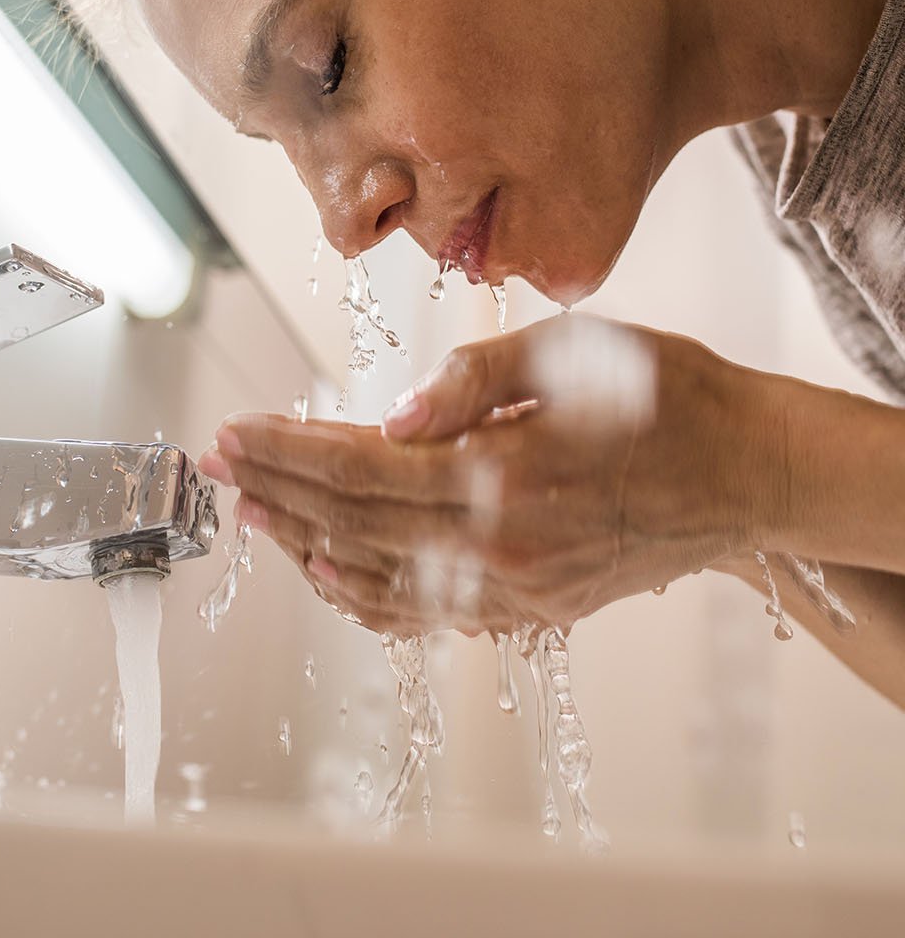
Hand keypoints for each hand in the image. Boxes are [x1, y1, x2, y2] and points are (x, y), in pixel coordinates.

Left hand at [199, 315, 777, 634]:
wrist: (749, 474)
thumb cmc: (669, 398)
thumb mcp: (576, 351)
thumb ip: (473, 380)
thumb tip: (390, 417)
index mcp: (506, 473)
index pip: (360, 467)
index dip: (287, 449)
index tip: (234, 429)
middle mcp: (502, 548)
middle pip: (354, 525)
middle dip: (276, 490)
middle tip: (218, 463)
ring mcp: (516, 590)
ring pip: (380, 579)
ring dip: (305, 544)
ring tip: (253, 512)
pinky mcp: (532, 609)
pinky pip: (426, 615)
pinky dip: (364, 596)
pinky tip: (328, 573)